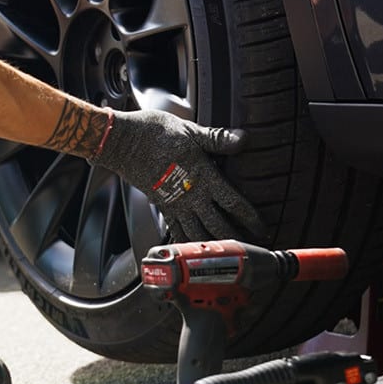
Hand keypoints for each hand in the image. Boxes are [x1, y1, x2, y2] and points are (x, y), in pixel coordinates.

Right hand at [91, 109, 264, 241]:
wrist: (120, 141)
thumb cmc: (152, 133)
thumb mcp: (190, 131)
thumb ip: (218, 138)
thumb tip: (244, 138)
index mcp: (202, 176)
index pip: (233, 203)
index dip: (250, 217)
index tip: (261, 227)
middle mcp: (190, 195)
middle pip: (218, 225)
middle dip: (236, 237)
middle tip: (250, 246)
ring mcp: (174, 203)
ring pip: (197, 233)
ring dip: (213, 244)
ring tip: (226, 252)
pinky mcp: (160, 204)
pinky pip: (175, 229)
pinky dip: (185, 241)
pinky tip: (193, 246)